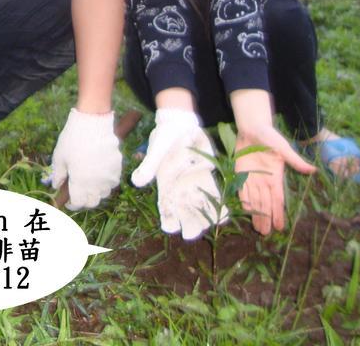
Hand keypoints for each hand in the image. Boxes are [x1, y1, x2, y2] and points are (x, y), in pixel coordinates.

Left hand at [50, 109, 121, 208]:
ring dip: (97, 193)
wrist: (93, 122)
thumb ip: (58, 174)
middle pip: (93, 202)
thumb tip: (56, 185)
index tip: (68, 201)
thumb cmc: (73, 139)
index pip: (78, 203)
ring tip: (90, 184)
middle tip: (78, 193)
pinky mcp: (117, 167)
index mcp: (80, 183)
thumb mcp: (59, 157)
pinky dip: (106, 182)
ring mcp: (109, 176)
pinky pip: (113, 181)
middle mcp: (97, 183)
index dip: (72, 204)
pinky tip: (100, 174)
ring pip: (105, 193)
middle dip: (85, 201)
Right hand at [132, 109, 227, 239]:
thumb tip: (136, 182)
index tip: (172, 228)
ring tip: (210, 225)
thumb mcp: (155, 151)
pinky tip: (223, 216)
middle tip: (192, 233)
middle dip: (189, 224)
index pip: (166, 207)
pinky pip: (213, 194)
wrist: (180, 125)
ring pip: (199, 206)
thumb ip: (149, 166)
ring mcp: (193, 184)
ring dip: (205, 218)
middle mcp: (179, 189)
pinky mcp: (206, 177)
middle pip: (184, 211)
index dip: (168, 219)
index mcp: (165, 185)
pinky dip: (218, 205)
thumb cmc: (164, 138)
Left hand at [235, 125, 315, 234]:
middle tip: (266, 234)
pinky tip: (246, 212)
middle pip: (266, 205)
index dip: (278, 214)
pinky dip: (244, 201)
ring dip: (256, 215)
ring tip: (258, 229)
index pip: (277, 200)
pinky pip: (242, 191)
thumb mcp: (283, 148)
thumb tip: (313, 170)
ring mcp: (252, 178)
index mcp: (276, 177)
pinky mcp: (241, 173)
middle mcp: (264, 181)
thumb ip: (295, 161)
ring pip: (255, 201)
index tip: (281, 227)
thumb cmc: (269, 136)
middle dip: (266, 219)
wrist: (252, 128)